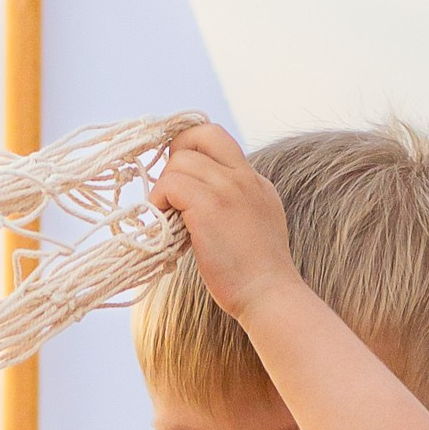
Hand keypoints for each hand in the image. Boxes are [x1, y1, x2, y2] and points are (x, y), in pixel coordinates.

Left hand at [151, 125, 301, 329]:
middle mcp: (244, 177)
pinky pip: (171, 183)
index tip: (180, 177)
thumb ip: (233, 206)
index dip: (191, 149)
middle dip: (175, 155)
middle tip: (170, 190)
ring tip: (168, 216)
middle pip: (199, 135)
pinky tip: (165, 224)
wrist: (269, 294)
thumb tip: (194, 202)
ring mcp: (228, 187)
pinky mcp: (209, 205)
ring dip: (164, 187)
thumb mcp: (253, 226)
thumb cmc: (255, 275)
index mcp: (255, 181)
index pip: (217, 139)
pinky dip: (159, 200)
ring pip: (179, 160)